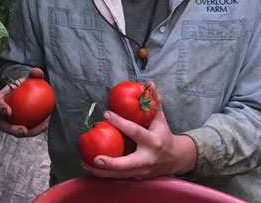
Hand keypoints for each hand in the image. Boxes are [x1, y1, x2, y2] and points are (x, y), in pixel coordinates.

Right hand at [0, 67, 49, 136]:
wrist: (32, 93)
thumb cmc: (28, 84)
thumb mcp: (31, 78)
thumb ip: (34, 74)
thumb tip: (37, 72)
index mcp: (1, 98)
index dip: (0, 108)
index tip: (9, 112)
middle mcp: (3, 112)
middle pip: (2, 124)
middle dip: (11, 129)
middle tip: (23, 130)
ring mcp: (10, 121)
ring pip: (15, 131)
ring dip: (26, 133)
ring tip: (38, 129)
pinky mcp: (19, 126)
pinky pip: (27, 130)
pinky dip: (36, 129)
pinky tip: (46, 124)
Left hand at [81, 81, 196, 179]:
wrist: (175, 159)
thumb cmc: (163, 133)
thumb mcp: (160, 118)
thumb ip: (153, 101)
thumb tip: (149, 83)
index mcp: (153, 142)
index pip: (135, 132)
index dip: (120, 123)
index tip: (106, 114)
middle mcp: (148, 159)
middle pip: (128, 164)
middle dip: (112, 163)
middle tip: (96, 159)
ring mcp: (142, 171)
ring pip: (120, 174)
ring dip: (102, 172)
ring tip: (85, 164)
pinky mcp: (136, 177)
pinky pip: (119, 177)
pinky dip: (104, 174)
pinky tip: (90, 168)